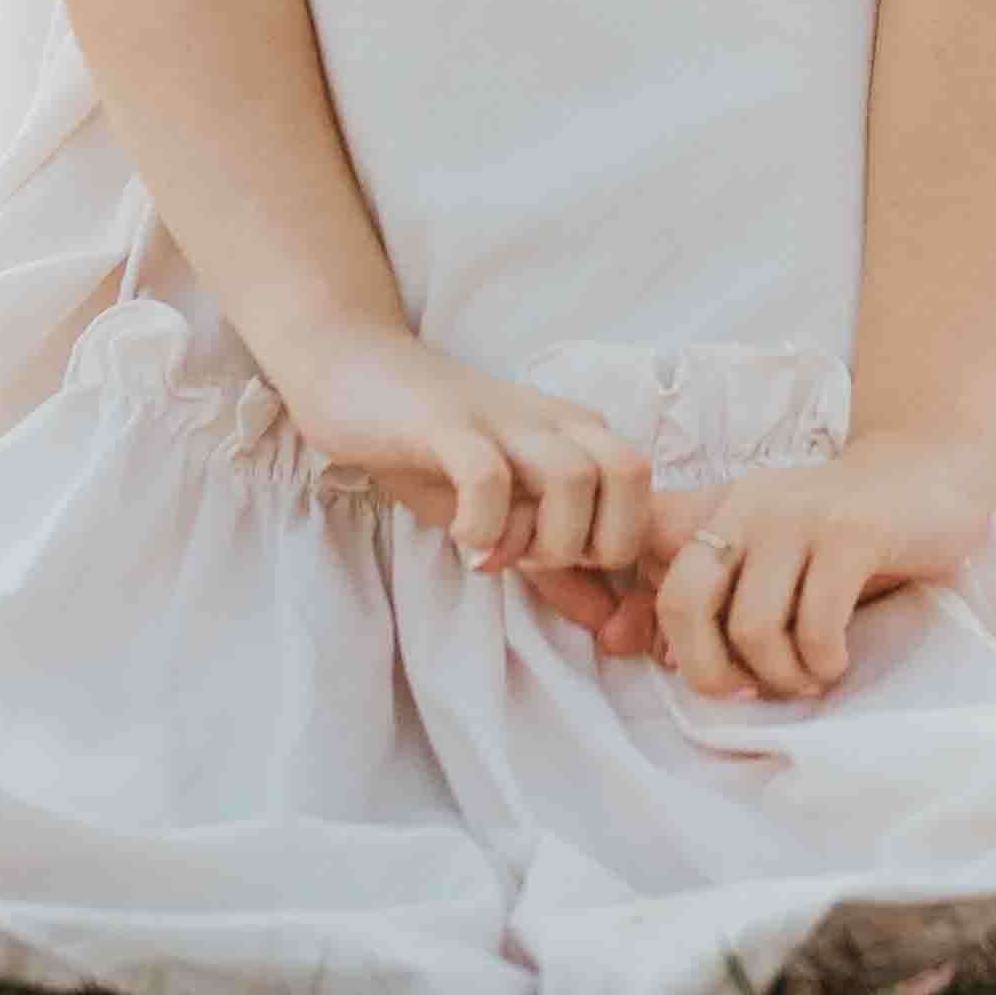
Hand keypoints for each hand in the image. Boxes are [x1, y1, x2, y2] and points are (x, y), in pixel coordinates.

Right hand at [252, 319, 660, 595]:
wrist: (352, 373)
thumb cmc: (431, 448)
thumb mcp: (501, 509)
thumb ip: (553, 564)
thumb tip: (606, 620)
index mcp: (576, 435)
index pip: (644, 490)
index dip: (615, 544)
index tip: (558, 565)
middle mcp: (552, 421)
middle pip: (630, 476)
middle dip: (596, 542)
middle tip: (535, 560)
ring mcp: (501, 419)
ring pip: (574, 477)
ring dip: (543, 538)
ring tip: (495, 551)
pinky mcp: (446, 425)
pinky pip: (490, 477)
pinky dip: (484, 522)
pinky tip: (462, 536)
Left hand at [644, 429, 995, 702]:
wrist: (936, 470)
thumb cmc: (855, 533)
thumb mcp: (781, 554)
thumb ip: (730, 594)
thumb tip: (670, 662)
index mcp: (725, 512)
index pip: (666, 587)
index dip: (680, 650)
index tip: (727, 680)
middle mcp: (750, 507)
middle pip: (685, 604)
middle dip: (710, 671)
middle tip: (755, 691)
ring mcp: (800, 516)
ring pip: (752, 627)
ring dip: (781, 675)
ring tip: (811, 676)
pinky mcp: (851, 532)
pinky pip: (816, 625)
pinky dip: (824, 661)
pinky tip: (839, 660)